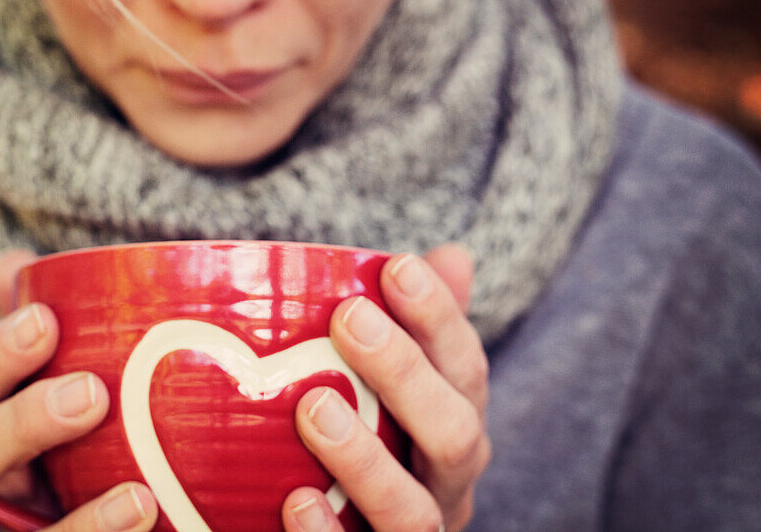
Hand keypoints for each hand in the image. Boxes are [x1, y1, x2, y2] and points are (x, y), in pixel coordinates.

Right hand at [0, 250, 158, 531]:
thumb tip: (12, 265)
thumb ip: (58, 311)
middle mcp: (6, 474)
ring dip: (77, 515)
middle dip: (24, 420)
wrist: (161, 487)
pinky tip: (144, 513)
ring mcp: (32, 517)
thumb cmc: (110, 407)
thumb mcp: (89, 355)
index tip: (44, 319)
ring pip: (25, 528)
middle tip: (92, 393)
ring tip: (137, 495)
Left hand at [282, 245, 490, 531]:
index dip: (439, 317)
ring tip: (315, 408)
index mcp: (456, 422)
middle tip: (349, 319)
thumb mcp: (395, 380)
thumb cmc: (375, 435)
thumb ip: (417, 326)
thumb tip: (452, 256)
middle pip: (454, 434)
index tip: (397, 268)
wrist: (360, 526)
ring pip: (414, 512)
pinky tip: (295, 501)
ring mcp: (418, 531)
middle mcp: (448, 482)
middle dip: (405, 374)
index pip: (465, 366)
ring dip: (367, 460)